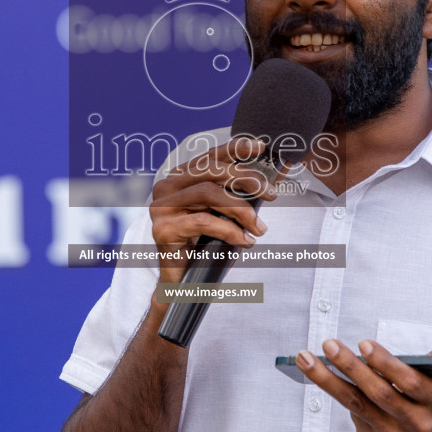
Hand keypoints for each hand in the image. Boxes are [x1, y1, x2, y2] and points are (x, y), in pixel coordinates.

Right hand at [148, 137, 279, 283]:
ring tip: (259, 227)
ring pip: (208, 193)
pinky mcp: (162, 229)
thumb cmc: (203, 247)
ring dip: (242, 210)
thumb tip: (263, 182)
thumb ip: (232, 195)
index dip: (234, 148)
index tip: (259, 147)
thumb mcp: (221, 215)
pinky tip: (244, 241)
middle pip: (210, 171)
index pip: (209, 157)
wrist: (182, 285)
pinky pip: (204, 221)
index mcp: (179, 179)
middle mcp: (166, 188)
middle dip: (245, 179)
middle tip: (270, 194)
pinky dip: (230, 230)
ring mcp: (161, 208)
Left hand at [297, 306, 431, 431]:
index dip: (386, 364)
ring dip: (327, 380)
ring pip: (355, 404)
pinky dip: (335, 392)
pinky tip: (319, 374)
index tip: (364, 343)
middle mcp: (414, 421)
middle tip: (329, 344)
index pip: (409, 382)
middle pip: (378, 393)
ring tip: (305, 357)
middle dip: (351, 368)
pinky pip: (351, 414)